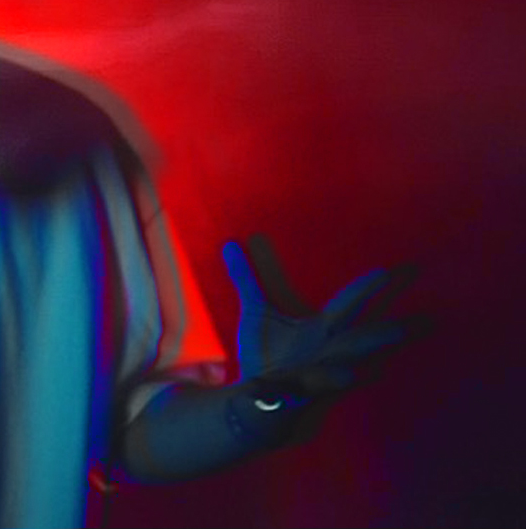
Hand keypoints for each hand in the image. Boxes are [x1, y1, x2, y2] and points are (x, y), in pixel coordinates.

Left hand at [222, 235, 415, 400]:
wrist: (259, 400)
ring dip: (358, 364)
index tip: (388, 271)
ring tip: (374, 358)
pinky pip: (312, 392)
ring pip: (346, 368)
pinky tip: (343, 382)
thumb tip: (230, 245)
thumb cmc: (265, 356)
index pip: (348, 305)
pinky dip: (322, 387)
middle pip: (360, 338)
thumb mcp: (255, 312)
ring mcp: (318, 377)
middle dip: (384, 332)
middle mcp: (328, 353)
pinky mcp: (300, 397)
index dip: (367, 289)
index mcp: (322, 332)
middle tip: (413, 323)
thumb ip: (245, 279)